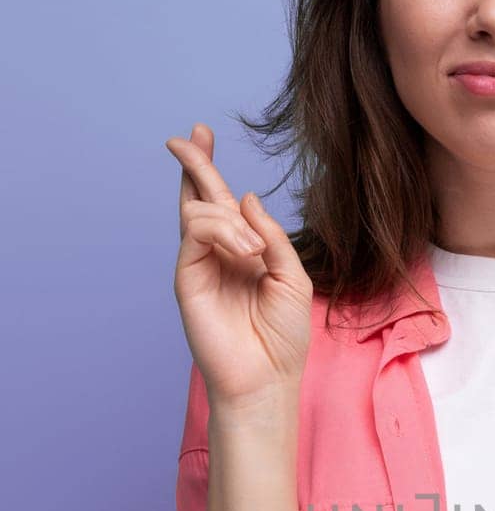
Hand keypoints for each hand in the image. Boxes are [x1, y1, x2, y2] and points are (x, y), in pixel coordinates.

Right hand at [167, 123, 313, 406]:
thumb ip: (271, 235)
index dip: (210, 168)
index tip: (203, 133)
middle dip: (194, 163)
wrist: (267, 376)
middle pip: (198, 196)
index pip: (223, 202)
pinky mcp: (188, 277)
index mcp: (243, 251)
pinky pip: (195, 231)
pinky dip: (222, 231)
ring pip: (200, 211)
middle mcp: (218, 254)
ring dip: (231, 221)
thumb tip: (245, 197)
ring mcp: (200, 264)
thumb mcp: (292, 276)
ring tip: (254, 252)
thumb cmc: (284, 336)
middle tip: (186, 135)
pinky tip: (245, 252)